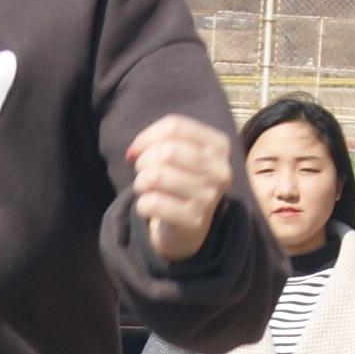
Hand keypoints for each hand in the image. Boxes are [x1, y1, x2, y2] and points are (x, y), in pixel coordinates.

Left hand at [127, 114, 235, 262]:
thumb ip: (160, 141)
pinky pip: (153, 203)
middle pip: (167, 151)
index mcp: (219, 146)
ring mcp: (209, 197)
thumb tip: (134, 151)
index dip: (147, 136)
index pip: (175, 125)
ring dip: (141, 182)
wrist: (188, 227)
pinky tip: (149, 207)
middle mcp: (220, 170)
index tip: (137, 150)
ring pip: (157, 176)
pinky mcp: (194, 221)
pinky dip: (141, 204)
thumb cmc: (180, 181)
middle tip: (143, 172)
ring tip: (146, 189)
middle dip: (144, 161)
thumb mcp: (179, 153)